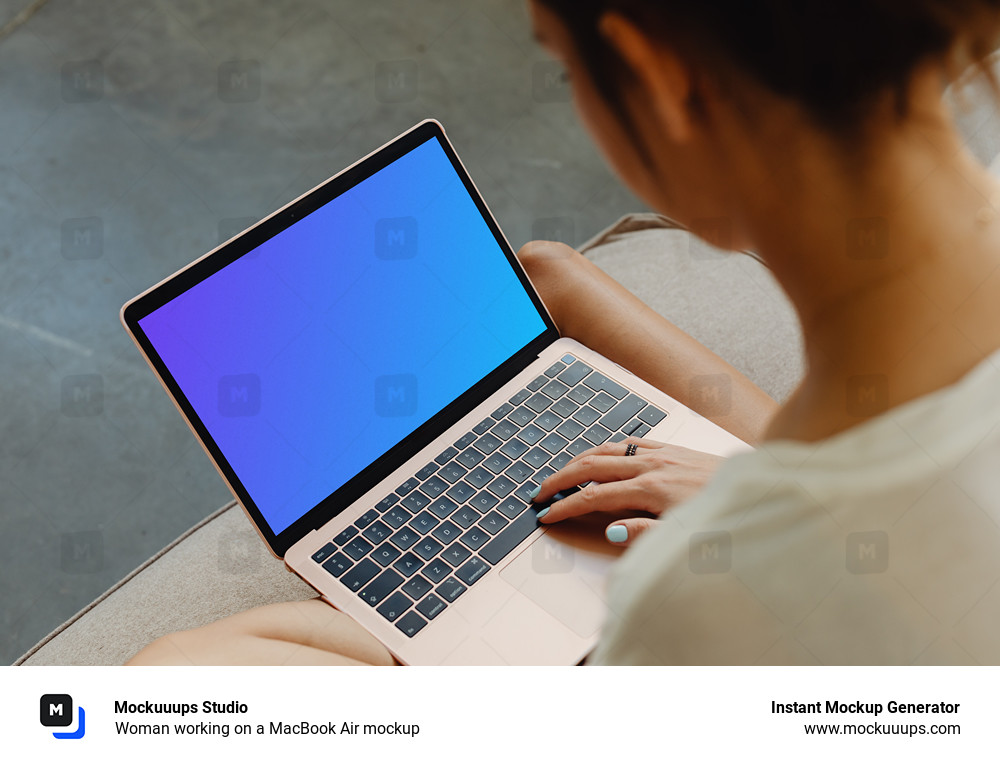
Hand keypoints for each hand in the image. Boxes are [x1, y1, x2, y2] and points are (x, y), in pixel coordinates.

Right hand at [532, 439, 723, 545]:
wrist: (764, 488)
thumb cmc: (727, 516)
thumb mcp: (687, 537)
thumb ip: (646, 534)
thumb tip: (612, 531)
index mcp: (652, 489)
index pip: (595, 497)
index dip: (566, 506)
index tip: (547, 515)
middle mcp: (653, 466)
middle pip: (592, 467)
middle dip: (561, 478)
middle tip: (540, 492)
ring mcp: (663, 454)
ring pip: (608, 449)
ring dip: (579, 460)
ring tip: (561, 472)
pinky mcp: (674, 449)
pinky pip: (631, 442)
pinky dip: (608, 448)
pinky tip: (604, 455)